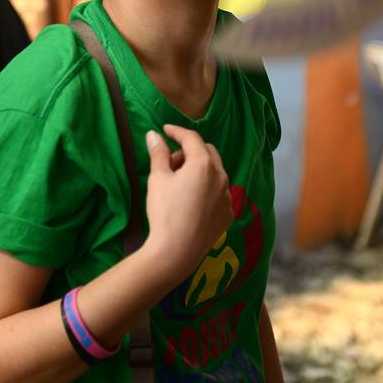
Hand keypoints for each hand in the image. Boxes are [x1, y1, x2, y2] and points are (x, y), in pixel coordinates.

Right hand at [143, 124, 232, 282]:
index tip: (165, 130)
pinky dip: (207, 189)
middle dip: (190, 151)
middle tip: (170, 162)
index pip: (191, 138)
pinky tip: (191, 201)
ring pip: (215, 172)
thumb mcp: (158, 179)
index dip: (177, 131)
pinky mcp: (228, 213)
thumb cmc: (164, 211)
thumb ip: (158, 153)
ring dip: (199, 170)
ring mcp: (227, 196)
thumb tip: (153, 134)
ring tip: (179, 183)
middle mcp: (221, 176)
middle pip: (207, 152)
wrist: (176, 252)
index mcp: (203, 164)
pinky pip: (219, 192)